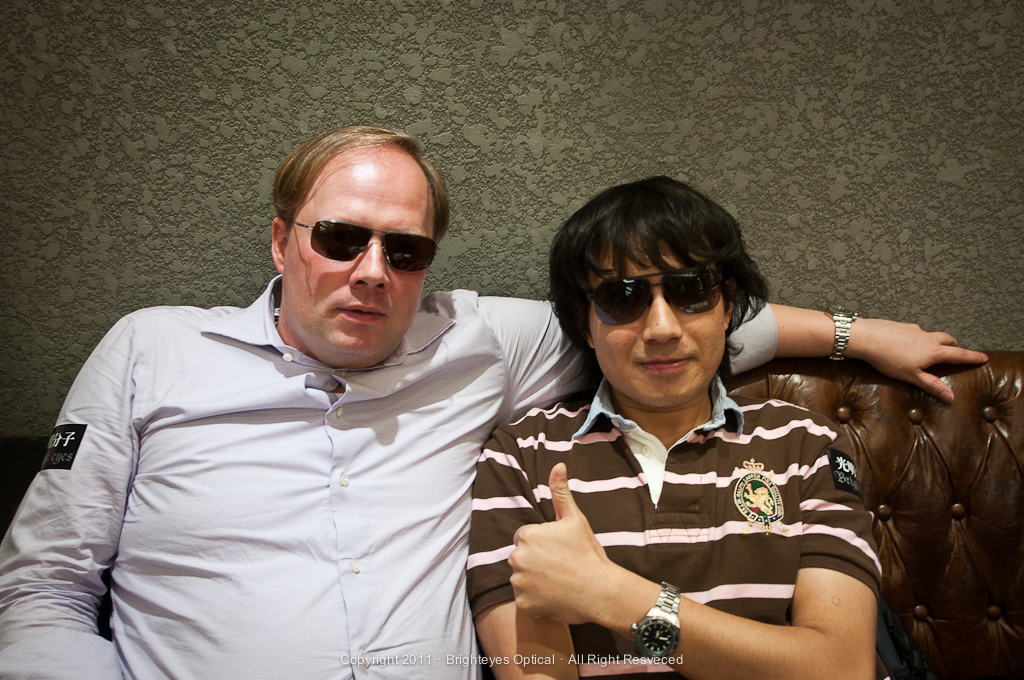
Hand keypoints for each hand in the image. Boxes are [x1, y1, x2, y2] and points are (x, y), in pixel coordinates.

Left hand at [508, 463, 616, 624]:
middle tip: (560, 568)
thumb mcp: (575, 519)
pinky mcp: (523, 604)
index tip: (559, 552)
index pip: (524, 539)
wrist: (601, 591)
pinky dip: (535, 600)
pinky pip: (524, 600)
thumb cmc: (588, 553)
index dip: (542, 545)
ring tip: (558, 583)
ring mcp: (519, 583)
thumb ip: (561, 492)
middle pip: (520, 558)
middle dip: (535, 562)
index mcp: (527, 535)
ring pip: (521, 579)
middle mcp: (517, 558)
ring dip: (533, 581)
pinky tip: (554, 596)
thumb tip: (558, 465)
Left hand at [846, 317, 987, 403]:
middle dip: (956, 346)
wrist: (865, 337)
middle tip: (959, 352)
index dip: (972, 357)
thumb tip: (950, 396)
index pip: (959, 354)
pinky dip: (919, 338)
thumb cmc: (887, 358)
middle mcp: (927, 337)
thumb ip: (931, 386)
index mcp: (933, 351)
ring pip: (932, 334)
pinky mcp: (901, 326)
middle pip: (948, 340)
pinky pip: (916, 332)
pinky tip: (909, 344)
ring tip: (934, 350)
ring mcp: (914, 330)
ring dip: (938, 341)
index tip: (983, 357)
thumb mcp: (911, 376)